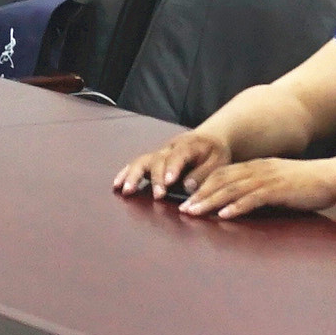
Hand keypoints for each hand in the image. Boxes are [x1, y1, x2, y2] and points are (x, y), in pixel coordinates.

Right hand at [111, 128, 230, 201]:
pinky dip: (126, 173)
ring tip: (126, 190)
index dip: (172, 168)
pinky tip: (117, 185)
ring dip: (133, 175)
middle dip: (155, 178)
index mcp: (189, 145)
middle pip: (158, 159)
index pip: (179, 155)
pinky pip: (136, 164)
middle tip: (157, 195)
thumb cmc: (215, 153)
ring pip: (143, 160)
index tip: (169, 182)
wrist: (209, 139)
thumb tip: (187, 186)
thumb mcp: (218, 162)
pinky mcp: (153, 159)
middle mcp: (170, 148)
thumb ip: (204, 174)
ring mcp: (159, 153)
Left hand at [166, 156, 335, 220]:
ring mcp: (268, 179)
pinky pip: (253, 198)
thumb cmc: (307, 184)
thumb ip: (261, 188)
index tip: (188, 198)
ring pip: (232, 189)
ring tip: (195, 212)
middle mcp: (259, 170)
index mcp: (257, 167)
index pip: (223, 174)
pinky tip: (224, 215)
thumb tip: (242, 201)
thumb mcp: (279, 181)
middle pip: (222, 180)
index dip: (203, 185)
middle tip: (183, 209)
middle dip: (200, 195)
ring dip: (211, 202)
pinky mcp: (279, 191)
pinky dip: (236, 207)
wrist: (332, 177)